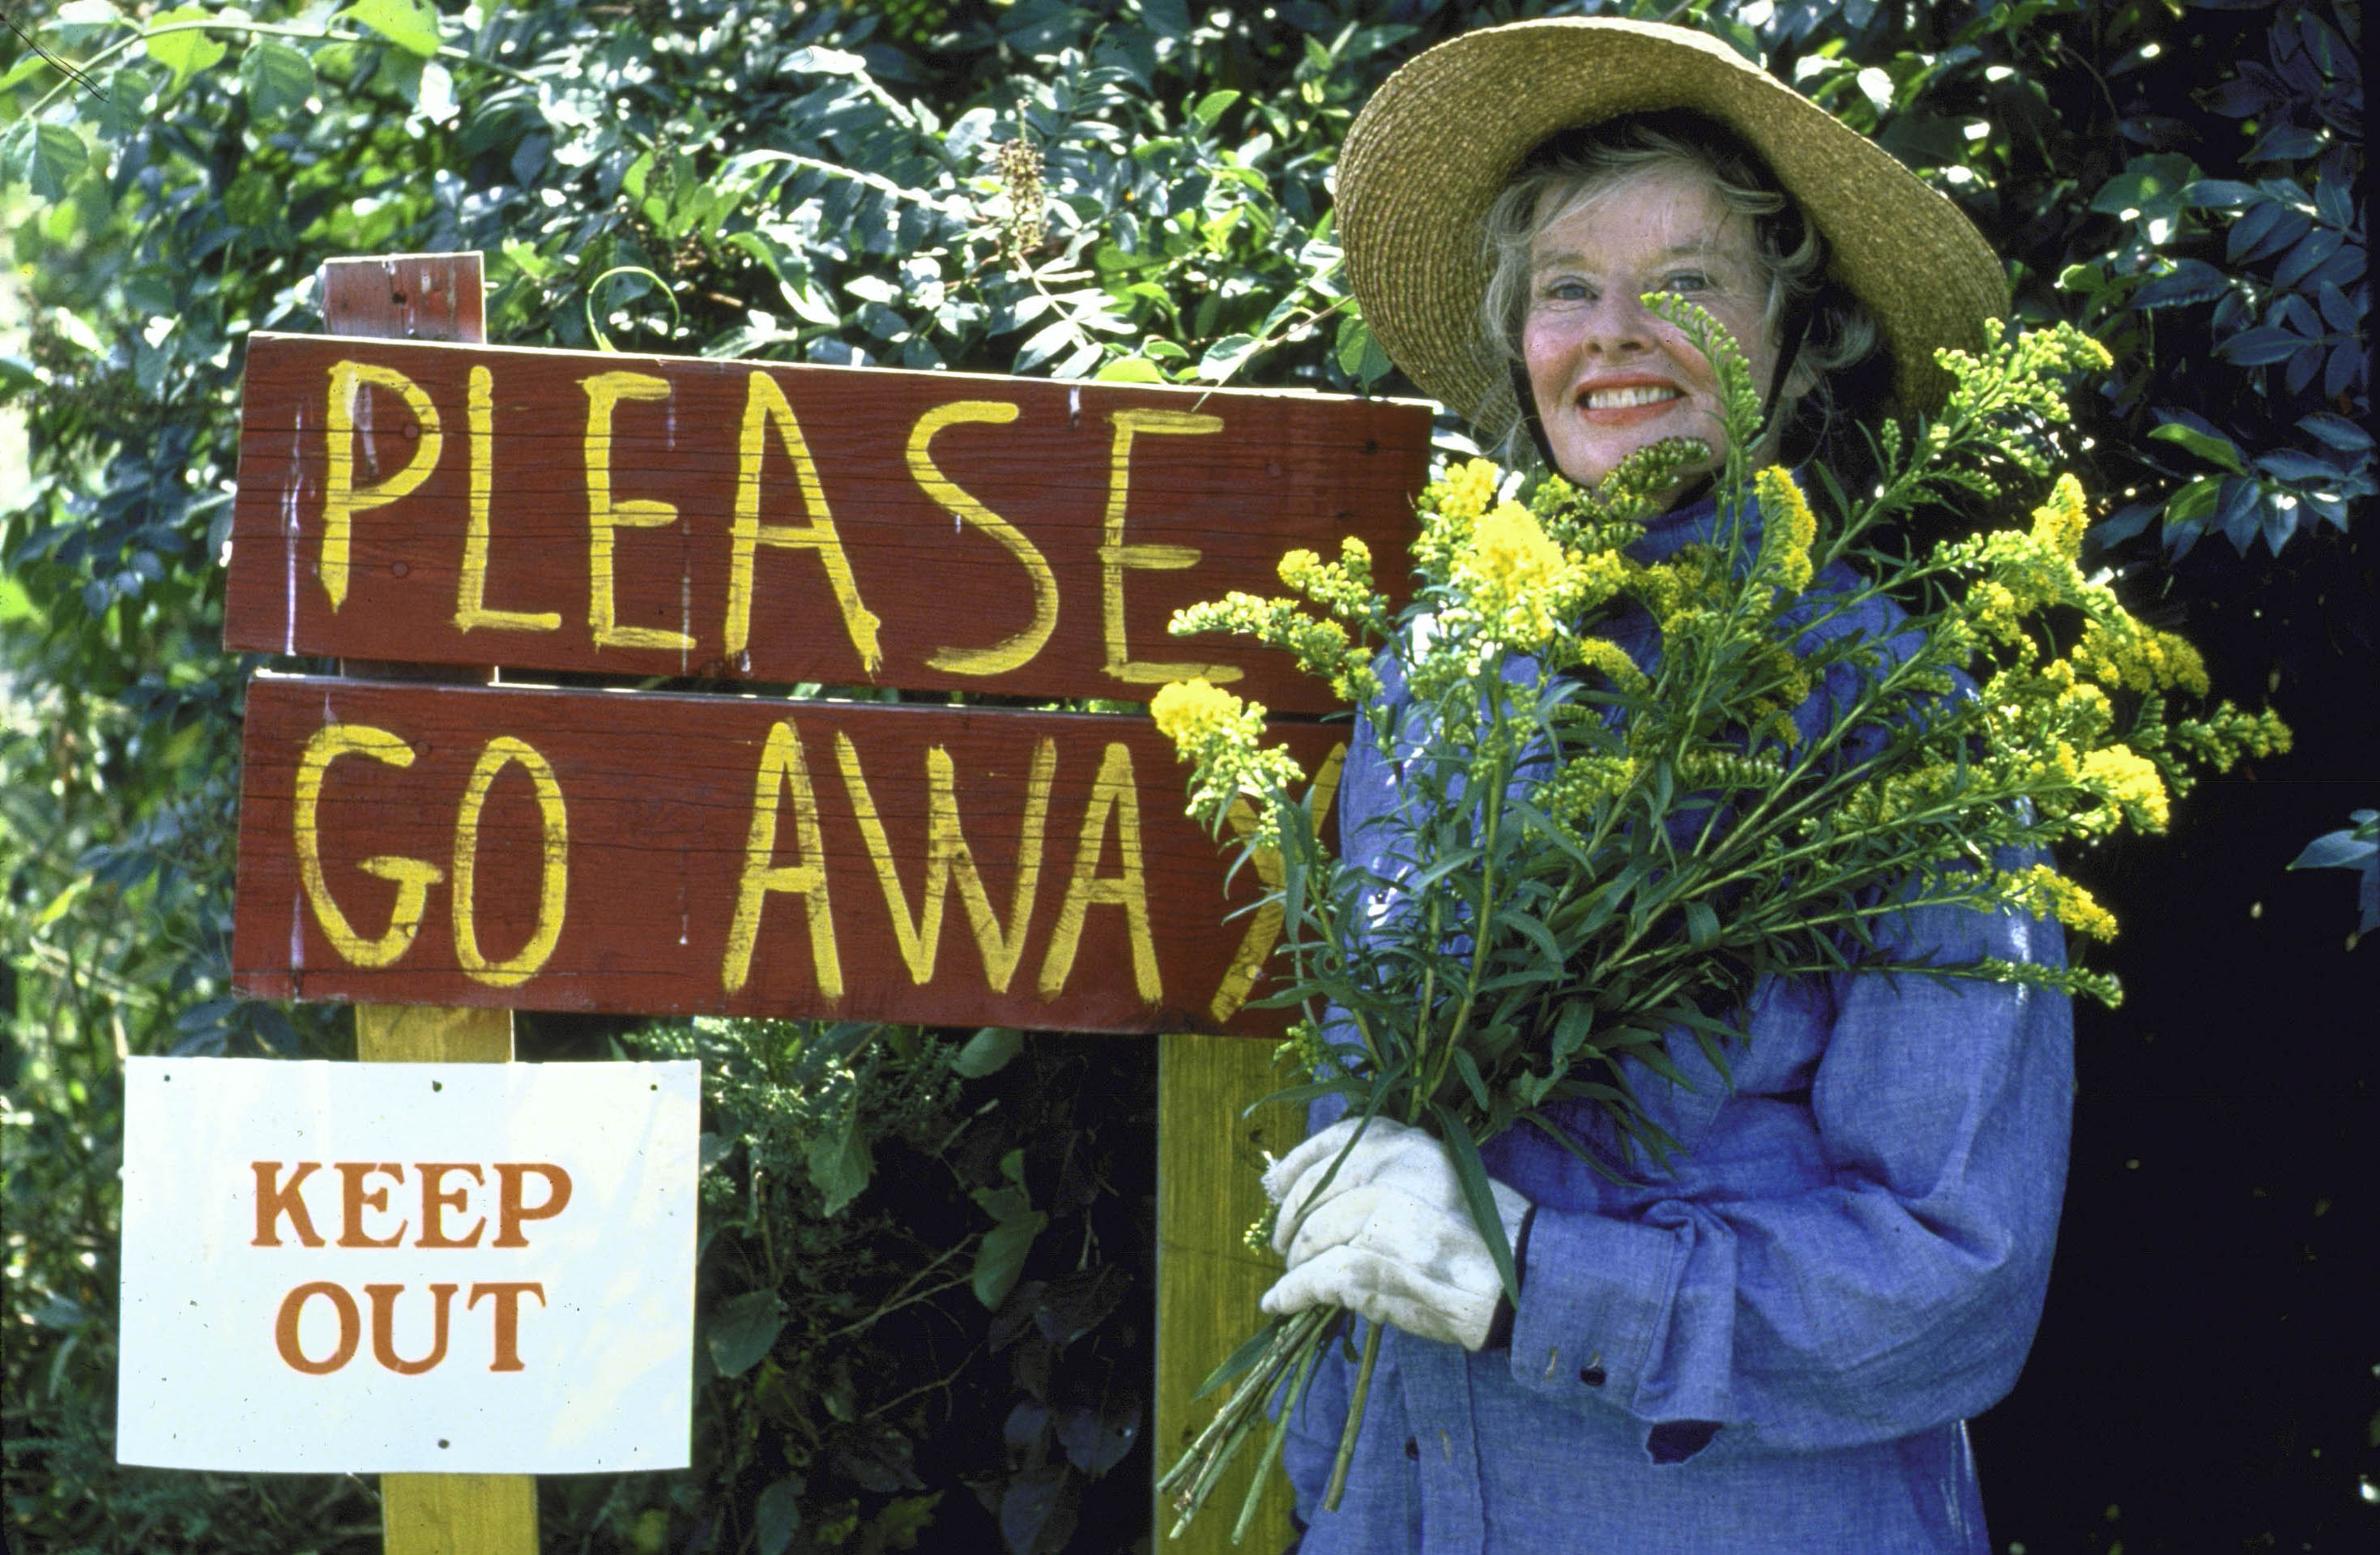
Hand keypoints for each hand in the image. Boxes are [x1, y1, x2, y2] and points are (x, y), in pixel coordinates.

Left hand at [1258, 1116, 1528, 1350]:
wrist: (1521, 1281)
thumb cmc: (1488, 1236)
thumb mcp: (1441, 1178)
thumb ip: (1387, 1174)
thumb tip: (1314, 1186)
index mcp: (1407, 1145)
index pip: (1333, 1143)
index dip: (1295, 1165)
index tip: (1275, 1186)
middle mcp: (1388, 1171)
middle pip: (1311, 1193)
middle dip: (1291, 1222)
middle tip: (1285, 1244)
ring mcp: (1377, 1217)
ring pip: (1311, 1238)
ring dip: (1296, 1262)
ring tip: (1295, 1275)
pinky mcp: (1370, 1264)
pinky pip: (1314, 1277)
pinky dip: (1291, 1293)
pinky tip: (1279, 1302)